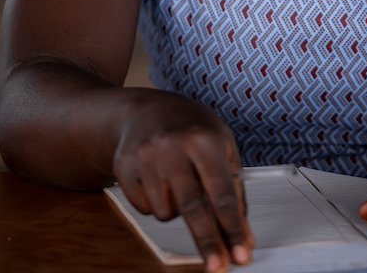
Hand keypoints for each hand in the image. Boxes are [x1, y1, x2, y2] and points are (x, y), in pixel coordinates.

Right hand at [112, 90, 252, 271]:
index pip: (221, 192)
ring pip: (166, 212)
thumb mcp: (223, 149)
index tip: (240, 254)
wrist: (146, 110)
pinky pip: (145, 208)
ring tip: (179, 182)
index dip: (231, 227)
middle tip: (217, 267)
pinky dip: (157, 204)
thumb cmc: (193, 129)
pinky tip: (159, 180)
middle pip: (192, 207)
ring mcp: (145, 156)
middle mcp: (173, 146)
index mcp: (205, 138)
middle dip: (207, 241)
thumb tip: (243, 238)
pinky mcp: (123, 166)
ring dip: (177, 210)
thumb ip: (235, 194)